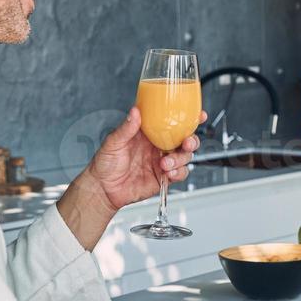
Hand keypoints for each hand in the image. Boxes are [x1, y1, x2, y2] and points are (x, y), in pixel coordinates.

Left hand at [85, 106, 206, 211]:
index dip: (188, 118)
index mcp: (149, 133)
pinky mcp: (163, 177)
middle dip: (191, 141)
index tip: (198, 114)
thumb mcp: (113, 142)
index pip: (171, 122)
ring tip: (165, 163)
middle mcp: (158, 146)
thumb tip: (135, 111)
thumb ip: (126, 128)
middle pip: (185, 140)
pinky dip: (178, 173)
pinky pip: (179, 174)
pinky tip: (168, 173)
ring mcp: (162, 162)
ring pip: (184, 157)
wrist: (102, 189)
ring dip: (180, 159)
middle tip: (186, 143)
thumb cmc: (105, 163)